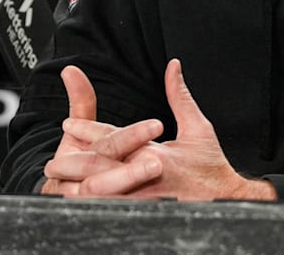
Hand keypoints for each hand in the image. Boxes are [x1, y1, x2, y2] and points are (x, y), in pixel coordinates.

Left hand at [61, 59, 274, 201]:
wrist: (230, 203)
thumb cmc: (213, 168)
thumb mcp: (199, 128)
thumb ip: (180, 96)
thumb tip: (172, 67)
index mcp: (157, 153)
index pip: (115, 138)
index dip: (89, 131)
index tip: (69, 125)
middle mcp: (148, 176)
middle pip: (102, 168)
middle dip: (75, 164)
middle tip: (53, 161)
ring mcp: (146, 201)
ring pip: (105, 193)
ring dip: (81, 188)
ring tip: (60, 184)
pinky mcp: (149, 216)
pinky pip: (117, 213)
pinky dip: (98, 208)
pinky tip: (83, 205)